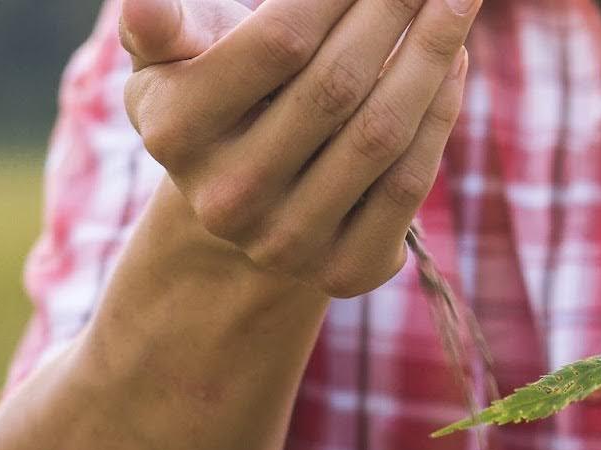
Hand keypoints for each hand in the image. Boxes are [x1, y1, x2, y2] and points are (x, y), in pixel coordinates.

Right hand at [119, 0, 475, 294]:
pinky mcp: (347, 271)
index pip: (279, 44)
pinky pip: (409, 183)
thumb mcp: (172, 58)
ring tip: (456, 2)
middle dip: (394, 14)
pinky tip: (452, 61)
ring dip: (430, 57)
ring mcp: (289, 243)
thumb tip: (144, 4)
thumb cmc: (217, 95)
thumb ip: (159, 25)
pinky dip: (440, 114)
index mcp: (176, 130)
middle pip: (338, 86)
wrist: (244, 205)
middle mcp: (229, 198)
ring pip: (381, 133)